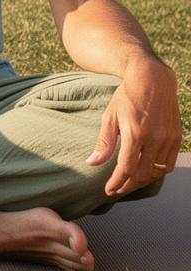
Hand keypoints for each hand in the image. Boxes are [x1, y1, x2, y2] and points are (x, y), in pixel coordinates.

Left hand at [86, 57, 180, 196]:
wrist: (152, 79)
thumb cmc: (126, 97)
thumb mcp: (110, 116)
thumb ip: (104, 142)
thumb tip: (92, 163)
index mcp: (135, 133)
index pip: (126, 169)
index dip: (116, 183)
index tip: (108, 190)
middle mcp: (154, 139)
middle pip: (142, 175)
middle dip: (127, 186)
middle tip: (116, 189)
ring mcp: (168, 140)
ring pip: (156, 172)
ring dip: (141, 180)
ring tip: (128, 182)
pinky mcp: (176, 139)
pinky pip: (168, 165)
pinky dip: (156, 172)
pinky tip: (145, 171)